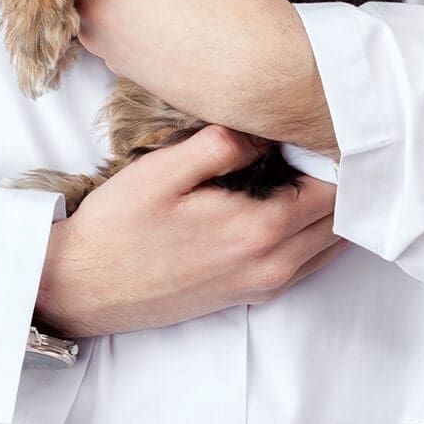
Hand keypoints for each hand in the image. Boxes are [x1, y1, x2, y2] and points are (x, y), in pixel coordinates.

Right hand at [33, 127, 345, 337]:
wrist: (83, 287)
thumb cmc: (118, 228)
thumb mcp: (164, 171)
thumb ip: (223, 144)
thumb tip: (268, 130)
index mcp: (259, 230)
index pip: (334, 190)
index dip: (334, 156)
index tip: (318, 128)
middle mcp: (272, 265)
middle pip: (340, 220)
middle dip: (340, 182)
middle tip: (318, 145)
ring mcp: (263, 285)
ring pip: (329, 245)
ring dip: (329, 209)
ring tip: (307, 171)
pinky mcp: (250, 295)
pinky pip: (306, 264)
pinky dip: (313, 234)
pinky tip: (288, 204)